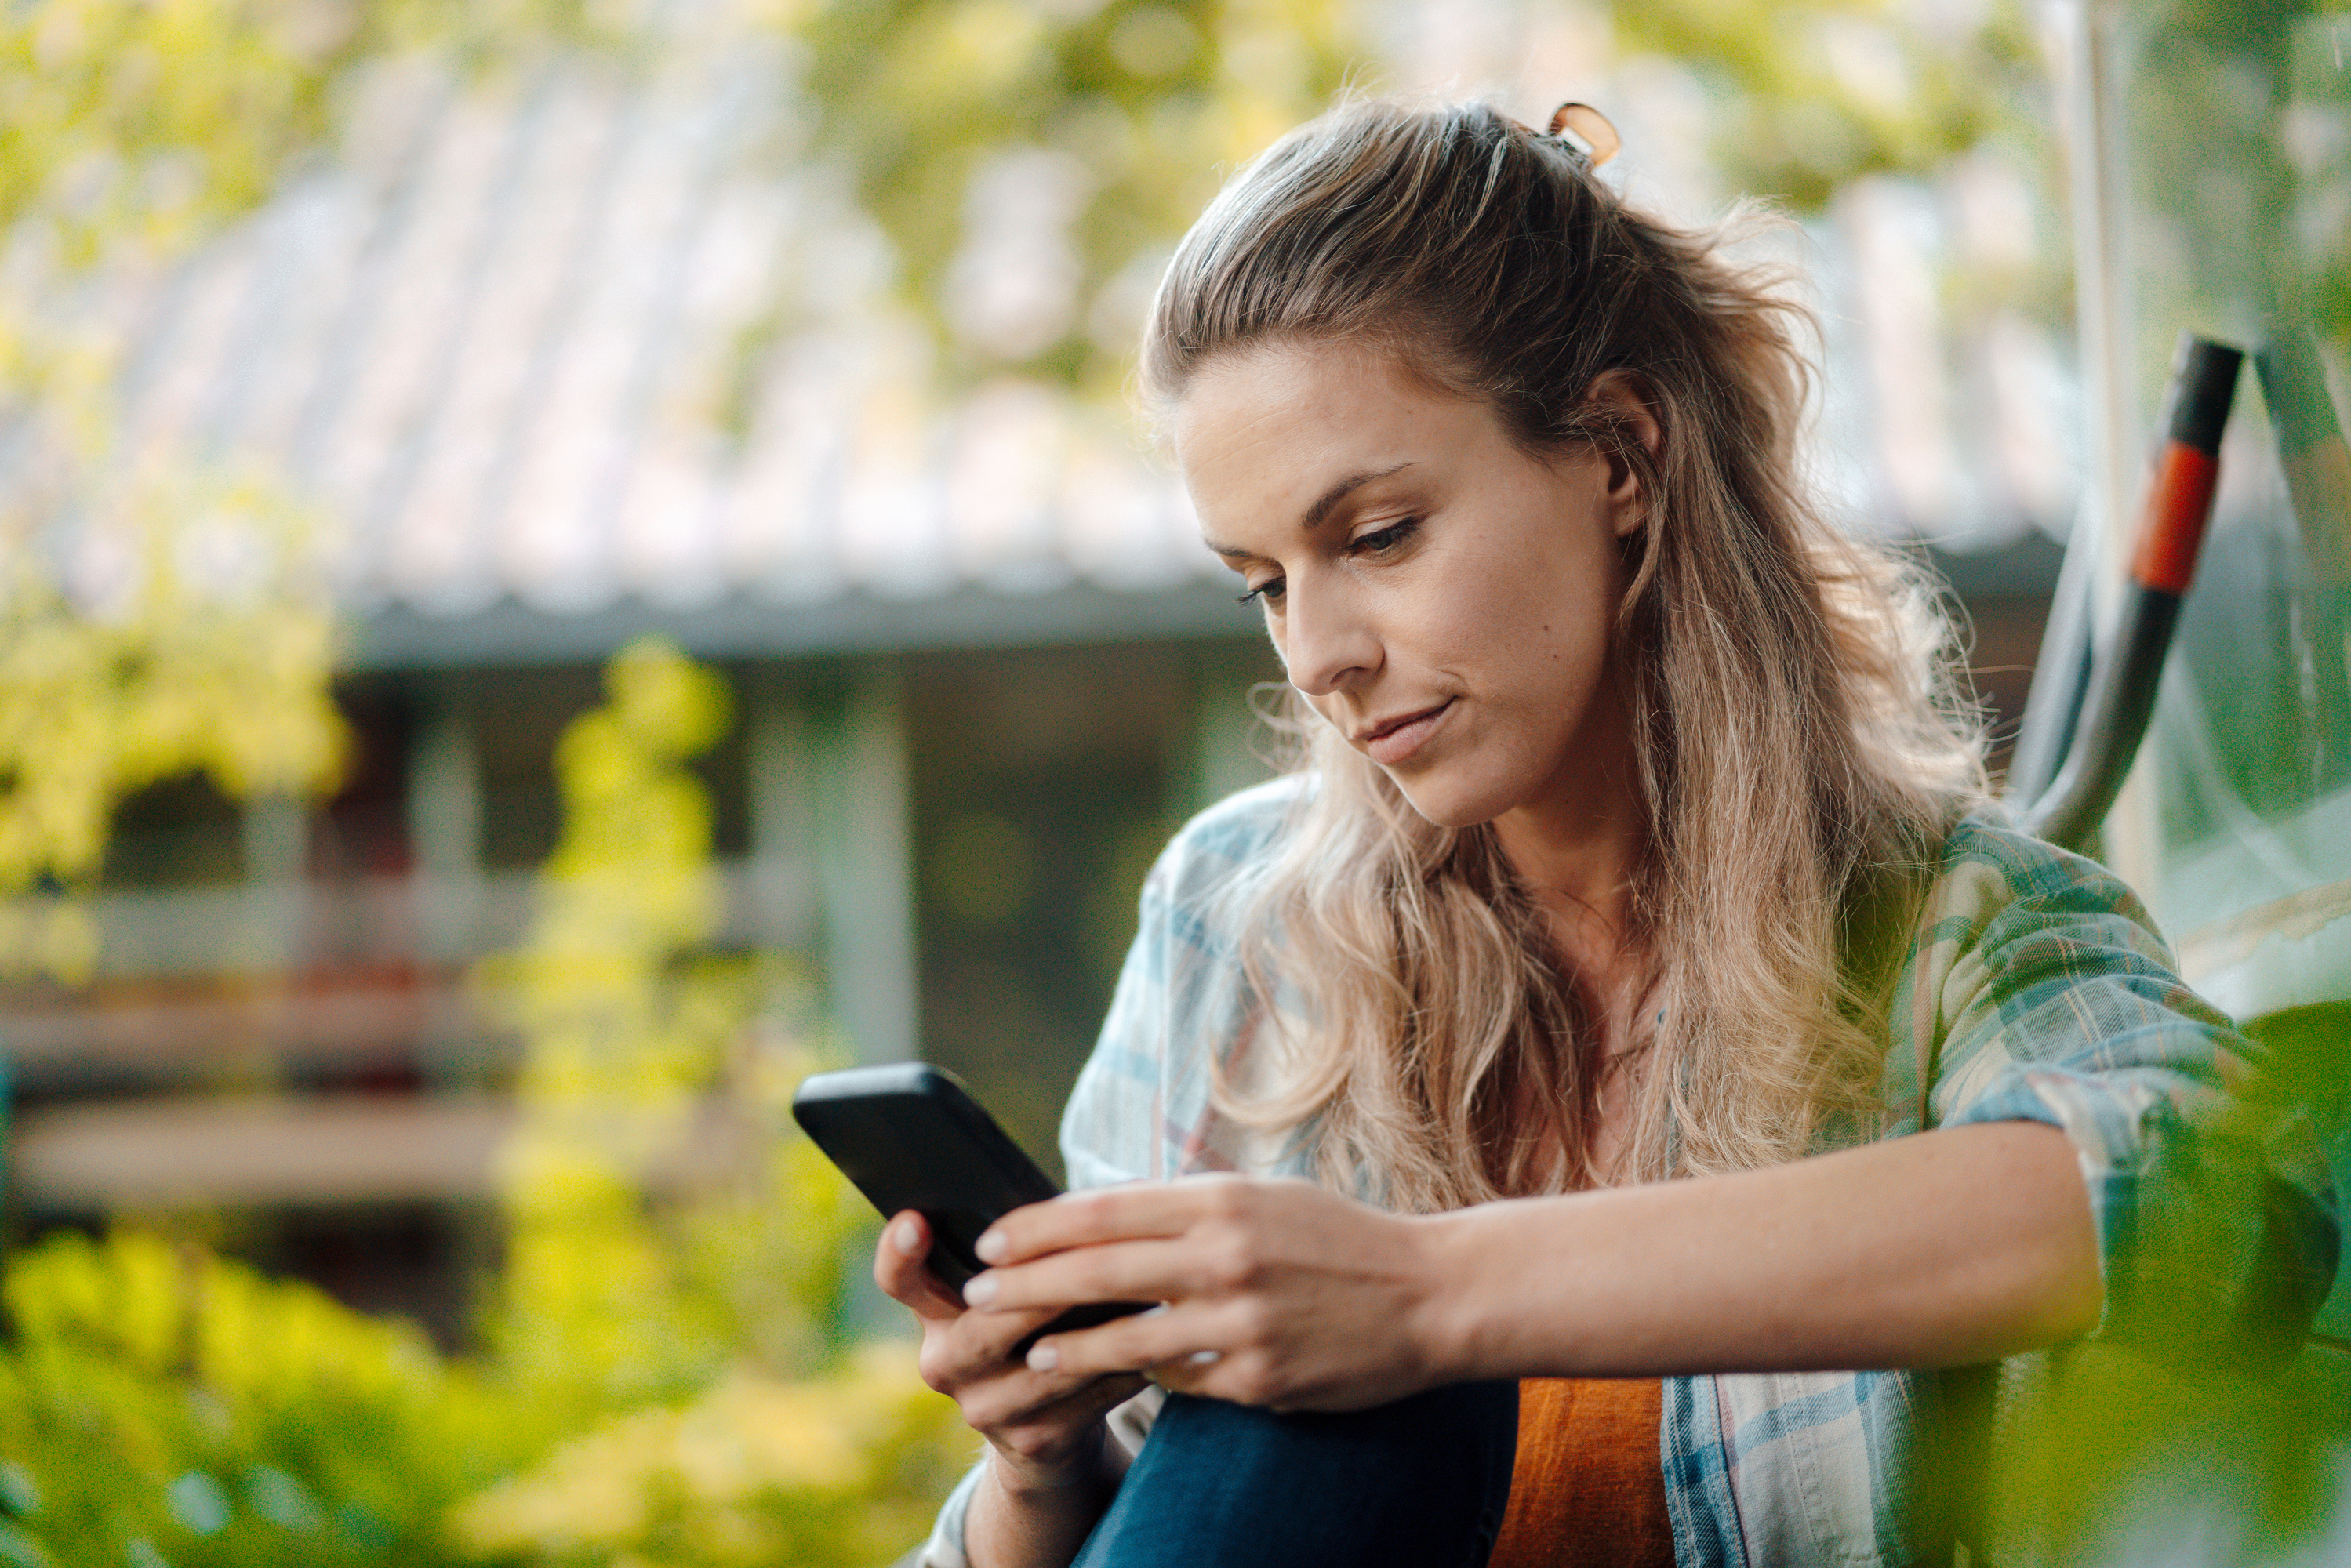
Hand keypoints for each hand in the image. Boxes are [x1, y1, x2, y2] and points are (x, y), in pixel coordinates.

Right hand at [872, 1210, 1147, 1494]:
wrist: (1046, 1430)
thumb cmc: (1036, 1330)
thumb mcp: (1014, 1294)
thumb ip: (1029, 1254)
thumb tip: (1096, 1198)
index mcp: (935, 1314)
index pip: (899, 1280)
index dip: (898, 1252)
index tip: (914, 1220)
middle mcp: (946, 1363)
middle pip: (979, 1329)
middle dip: (1030, 1297)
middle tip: (1075, 1266)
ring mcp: (986, 1408)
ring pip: (1042, 1369)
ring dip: (1094, 1335)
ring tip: (1139, 1300)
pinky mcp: (1033, 1440)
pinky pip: (1085, 1400)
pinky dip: (1122, 1368)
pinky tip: (1154, 1344)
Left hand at [960, 1175, 1452, 1411]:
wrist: (1432, 1294)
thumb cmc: (1341, 1239)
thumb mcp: (1265, 1198)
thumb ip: (1191, 1207)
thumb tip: (1106, 1218)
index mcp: (1222, 1199)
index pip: (1102, 1210)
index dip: (1036, 1228)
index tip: (992, 1240)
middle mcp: (1225, 1255)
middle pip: (1097, 1272)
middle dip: (1025, 1287)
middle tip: (977, 1298)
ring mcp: (1242, 1321)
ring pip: (1126, 1340)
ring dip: (1069, 1348)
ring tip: (1032, 1352)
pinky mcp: (1260, 1378)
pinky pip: (1182, 1381)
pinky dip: (1148, 1378)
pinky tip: (1120, 1378)